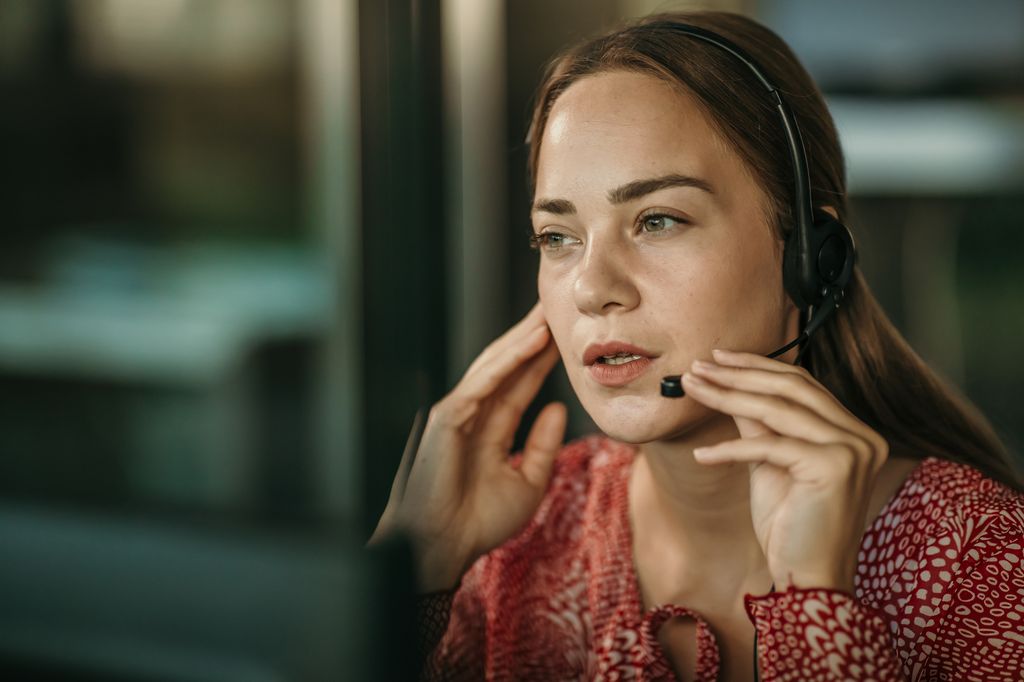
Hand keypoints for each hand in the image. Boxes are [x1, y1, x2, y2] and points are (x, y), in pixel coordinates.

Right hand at [368, 303, 566, 592]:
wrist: (443, 547)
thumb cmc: (478, 522)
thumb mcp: (528, 482)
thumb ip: (543, 445)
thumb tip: (558, 408)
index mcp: (490, 428)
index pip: (521, 383)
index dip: (543, 358)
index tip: (567, 335)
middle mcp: (473, 414)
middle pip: (507, 365)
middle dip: (532, 336)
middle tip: (558, 306)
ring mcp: (458, 412)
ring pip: (495, 366)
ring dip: (523, 338)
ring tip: (549, 314)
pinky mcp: (448, 417)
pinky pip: (482, 383)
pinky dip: (507, 360)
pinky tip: (530, 342)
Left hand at [681, 349, 888, 592]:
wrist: (806, 577)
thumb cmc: (789, 524)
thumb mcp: (769, 462)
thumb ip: (757, 422)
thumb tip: (728, 383)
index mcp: (854, 431)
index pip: (801, 384)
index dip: (758, 367)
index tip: (717, 358)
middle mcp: (862, 435)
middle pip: (791, 388)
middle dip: (739, 373)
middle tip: (699, 365)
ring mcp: (852, 449)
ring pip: (777, 409)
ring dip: (727, 395)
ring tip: (693, 388)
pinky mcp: (831, 466)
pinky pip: (768, 446)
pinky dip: (730, 449)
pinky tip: (701, 454)